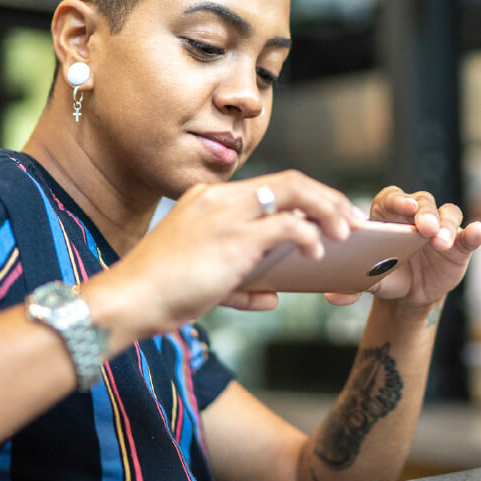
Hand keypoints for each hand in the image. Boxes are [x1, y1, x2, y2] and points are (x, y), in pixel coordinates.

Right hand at [90, 170, 363, 333]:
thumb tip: (275, 296)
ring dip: (328, 211)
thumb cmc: (159, 293)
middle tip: (352, 219)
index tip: (329, 215)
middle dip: (327, 198)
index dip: (306, 197)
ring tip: (347, 232)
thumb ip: (242, 285)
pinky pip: (287, 225)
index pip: (270, 185)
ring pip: (294, 193)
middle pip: (290, 180)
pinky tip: (317, 254)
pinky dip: (310, 236)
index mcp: (208, 199)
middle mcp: (219, 197)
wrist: (128, 300)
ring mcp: (226, 214)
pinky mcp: (234, 238)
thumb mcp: (204, 280)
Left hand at [325, 186, 480, 308]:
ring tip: (439, 241)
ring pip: (446, 214)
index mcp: (388, 214)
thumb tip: (332, 296)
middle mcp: (415, 215)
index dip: (398, 199)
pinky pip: (468, 234)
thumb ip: (352, 286)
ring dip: (444, 224)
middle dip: (424, 213)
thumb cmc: (385, 275)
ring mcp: (439, 226)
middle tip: (422, 227)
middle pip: (423, 202)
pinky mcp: (458, 242)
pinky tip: (476, 232)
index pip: (393, 197)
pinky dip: (474, 233)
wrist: (408, 294)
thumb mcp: (369, 280)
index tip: (403, 206)